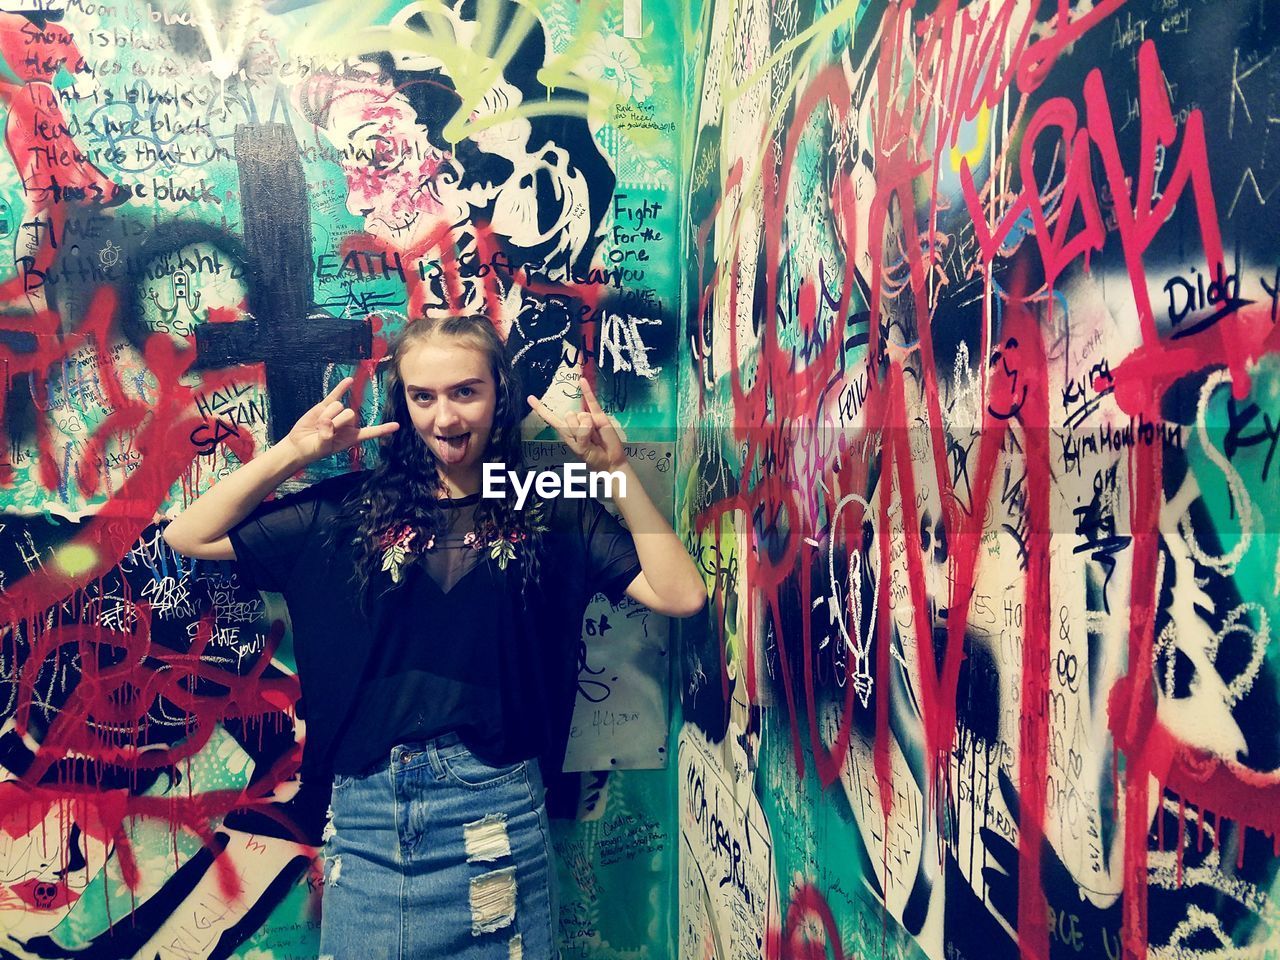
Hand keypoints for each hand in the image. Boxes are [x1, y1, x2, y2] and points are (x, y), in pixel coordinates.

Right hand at [283, 377, 398, 463]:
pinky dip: (342, 387)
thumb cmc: (314, 449)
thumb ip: (326, 437)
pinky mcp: (326, 405)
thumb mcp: (322, 446)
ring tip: (319, 425)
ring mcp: (338, 412)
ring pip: (339, 406)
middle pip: (350, 414)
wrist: (299, 443)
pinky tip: (349, 380)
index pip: (370, 432)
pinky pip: (336, 393)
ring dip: (326, 415)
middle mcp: (348, 424)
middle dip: (335, 421)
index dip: (382, 429)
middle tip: (324, 431)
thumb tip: (328, 422)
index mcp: (351, 437)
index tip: (397, 425)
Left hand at [527, 378, 624, 473]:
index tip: (530, 398)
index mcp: (566, 432)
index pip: (551, 418)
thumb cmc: (593, 458)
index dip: (541, 409)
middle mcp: (574, 423)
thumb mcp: (582, 450)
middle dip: (578, 428)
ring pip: (581, 414)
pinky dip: (587, 391)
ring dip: (589, 427)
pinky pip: (591, 401)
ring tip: (596, 437)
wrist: (611, 460)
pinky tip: (582, 381)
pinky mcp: (599, 415)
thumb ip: (581, 435)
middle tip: (588, 440)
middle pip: (569, 416)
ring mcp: (587, 418)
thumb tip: (586, 419)